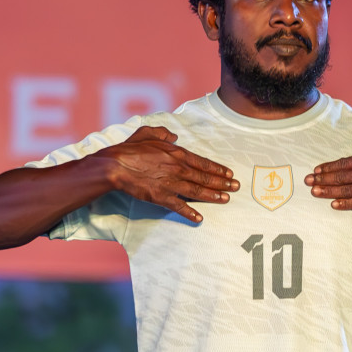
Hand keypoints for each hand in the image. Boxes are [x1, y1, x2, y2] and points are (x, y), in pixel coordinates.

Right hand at [95, 126, 237, 222]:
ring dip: (214, 196)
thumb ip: (162, 132)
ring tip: (227, 199)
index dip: (218, 169)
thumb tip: (173, 135)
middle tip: (236, 188)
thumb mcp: (146, 133)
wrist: (115, 166)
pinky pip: (180, 207)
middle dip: (223, 183)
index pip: (203, 163)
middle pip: (205, 178)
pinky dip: (190, 213)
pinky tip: (200, 218)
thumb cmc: (129, 149)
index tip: (229, 174)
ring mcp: (172, 184)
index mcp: (177, 154)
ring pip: (198, 192)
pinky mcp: (162, 197)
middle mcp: (179, 169)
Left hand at [305, 121, 351, 211]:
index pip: (344, 163)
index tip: (317, 169)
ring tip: (314, 192)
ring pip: (345, 190)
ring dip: (327, 191)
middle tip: (308, 181)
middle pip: (340, 177)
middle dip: (322, 179)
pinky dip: (344, 204)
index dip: (329, 167)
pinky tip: (334, 204)